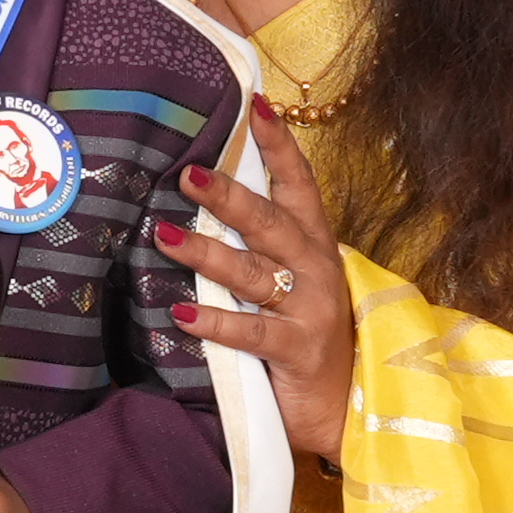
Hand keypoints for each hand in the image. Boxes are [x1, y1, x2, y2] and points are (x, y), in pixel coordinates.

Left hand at [165, 110, 355, 464]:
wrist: (349, 407)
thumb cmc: (311, 338)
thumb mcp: (294, 284)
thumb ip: (263, 249)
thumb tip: (206, 208)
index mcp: (317, 246)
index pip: (299, 184)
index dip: (279, 144)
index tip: (255, 104)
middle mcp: (317, 269)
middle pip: (270, 222)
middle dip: (228, 195)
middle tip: (187, 173)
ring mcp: (311, 310)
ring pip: (253, 272)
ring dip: (206, 253)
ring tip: (164, 236)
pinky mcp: (299, 350)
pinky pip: (251, 332)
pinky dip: (216, 322)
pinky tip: (182, 313)